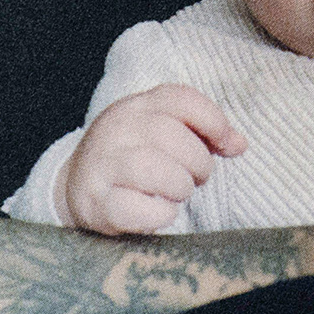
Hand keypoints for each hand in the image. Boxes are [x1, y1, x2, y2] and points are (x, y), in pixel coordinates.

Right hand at [59, 85, 246, 233]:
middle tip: (195, 178)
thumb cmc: (131, 158)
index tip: (226, 146)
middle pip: (172, 137)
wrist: (75, 186)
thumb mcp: (161, 132)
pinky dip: (161, 214)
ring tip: (176, 193)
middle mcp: (115, 129)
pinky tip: (160, 211)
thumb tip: (238, 143)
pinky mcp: (95, 201)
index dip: (214, 122)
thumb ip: (201, 133)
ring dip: (180, 188)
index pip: (181, 99)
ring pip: (156, 170)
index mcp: (135, 107)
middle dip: (199, 164)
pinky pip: (140, 209)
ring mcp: (102, 164)